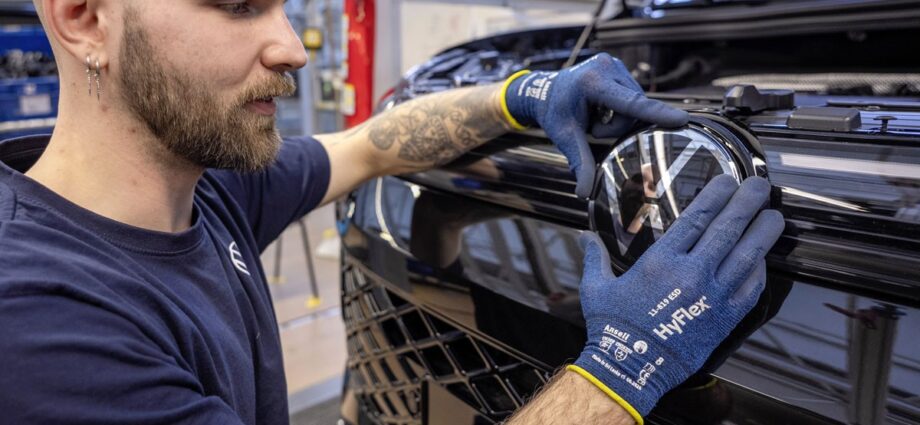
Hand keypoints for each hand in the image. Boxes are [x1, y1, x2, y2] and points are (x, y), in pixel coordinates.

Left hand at [502, 53, 688, 197]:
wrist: (543, 91)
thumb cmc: (553, 112)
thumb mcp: (566, 138)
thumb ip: (579, 162)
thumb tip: (584, 192)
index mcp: (592, 82)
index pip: (630, 104)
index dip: (657, 114)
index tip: (682, 119)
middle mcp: (606, 67)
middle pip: (632, 109)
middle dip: (615, 125)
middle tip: (591, 125)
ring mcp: (613, 63)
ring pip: (633, 104)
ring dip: (617, 117)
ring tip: (594, 115)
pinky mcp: (617, 65)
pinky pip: (630, 95)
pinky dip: (618, 107)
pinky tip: (600, 106)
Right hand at [568, 175, 784, 422]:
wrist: (631, 367)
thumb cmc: (612, 329)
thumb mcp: (595, 288)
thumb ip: (595, 258)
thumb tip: (585, 237)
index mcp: (660, 261)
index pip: (696, 218)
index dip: (716, 196)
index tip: (728, 181)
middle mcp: (691, 273)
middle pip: (727, 229)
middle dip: (747, 203)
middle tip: (760, 187)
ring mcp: (712, 295)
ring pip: (747, 255)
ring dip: (763, 232)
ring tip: (775, 215)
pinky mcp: (725, 318)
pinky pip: (750, 288)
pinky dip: (760, 269)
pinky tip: (763, 257)